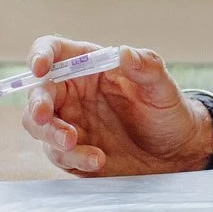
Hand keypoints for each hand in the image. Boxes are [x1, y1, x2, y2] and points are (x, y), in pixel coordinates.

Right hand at [18, 37, 212, 175]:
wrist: (176, 153)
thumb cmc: (167, 111)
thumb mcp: (162, 87)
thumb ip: (146, 66)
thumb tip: (123, 52)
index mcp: (89, 66)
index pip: (55, 51)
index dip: (40, 55)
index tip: (40, 67)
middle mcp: (73, 93)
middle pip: (38, 92)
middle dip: (37, 104)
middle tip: (45, 116)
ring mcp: (70, 123)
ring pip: (39, 125)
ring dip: (50, 134)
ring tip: (72, 142)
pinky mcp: (73, 152)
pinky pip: (60, 154)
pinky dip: (74, 157)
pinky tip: (98, 160)